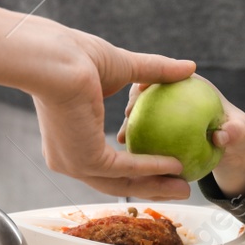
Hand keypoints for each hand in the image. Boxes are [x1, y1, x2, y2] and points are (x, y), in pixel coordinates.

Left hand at [27, 24, 194, 198]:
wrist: (55, 58)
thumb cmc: (76, 55)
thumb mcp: (122, 66)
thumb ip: (153, 71)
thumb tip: (189, 67)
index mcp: (70, 139)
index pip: (105, 163)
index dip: (135, 170)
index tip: (164, 167)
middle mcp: (68, 158)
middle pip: (115, 183)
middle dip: (150, 188)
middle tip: (180, 187)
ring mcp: (75, 163)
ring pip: (122, 184)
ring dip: (156, 187)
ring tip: (185, 189)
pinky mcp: (86, 160)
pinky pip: (127, 169)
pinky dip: (153, 169)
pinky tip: (175, 165)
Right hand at [114, 80, 244, 198]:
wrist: (231, 145)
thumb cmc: (236, 132)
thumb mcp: (240, 132)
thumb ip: (235, 131)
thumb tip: (222, 135)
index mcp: (191, 84)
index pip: (169, 75)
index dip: (151, 80)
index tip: (140, 93)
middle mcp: (173, 94)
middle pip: (147, 92)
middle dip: (134, 103)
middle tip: (128, 120)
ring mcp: (163, 110)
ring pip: (141, 114)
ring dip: (130, 126)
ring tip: (124, 141)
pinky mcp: (157, 127)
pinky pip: (144, 134)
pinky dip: (136, 144)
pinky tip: (129, 160)